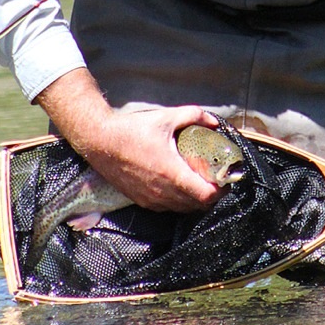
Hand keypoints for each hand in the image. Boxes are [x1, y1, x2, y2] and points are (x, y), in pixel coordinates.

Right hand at [35, 69, 222, 211]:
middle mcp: (163, 192)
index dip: (220, 190)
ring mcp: (151, 199)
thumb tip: (214, 122)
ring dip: (195, 200)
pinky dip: (179, 202)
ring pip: (183, 209)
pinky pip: (168, 208)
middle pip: (198, 206)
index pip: (206, 195)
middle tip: (216, 180)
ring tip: (200, 183)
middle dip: (211, 195)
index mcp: (172, 174)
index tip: (225, 179)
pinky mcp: (142, 201)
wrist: (99, 143)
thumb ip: (194, 116)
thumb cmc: (133, 130)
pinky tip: (179, 186)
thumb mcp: (166, 117)